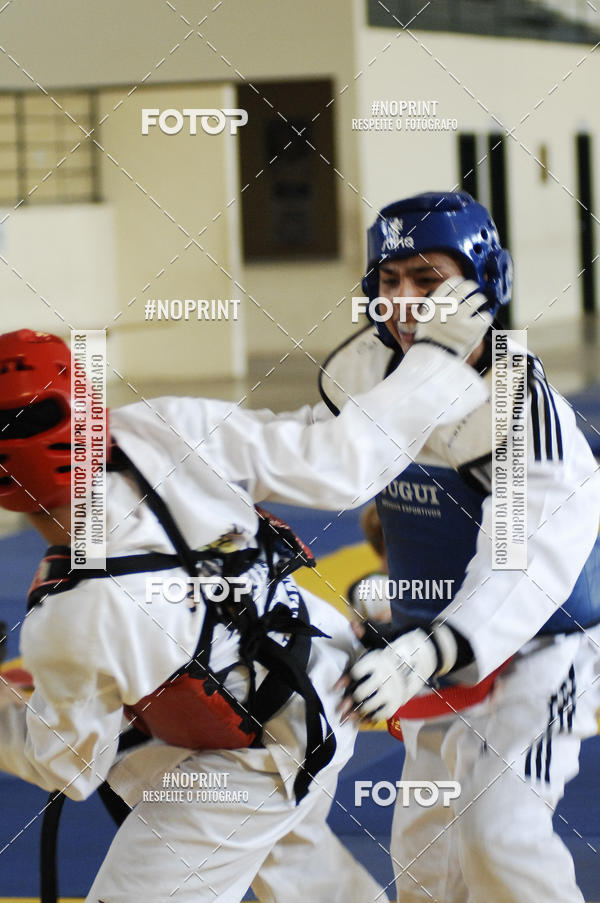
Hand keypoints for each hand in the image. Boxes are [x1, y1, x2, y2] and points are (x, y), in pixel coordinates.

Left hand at [342, 624, 457, 720]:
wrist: (425, 652)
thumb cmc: (397, 644)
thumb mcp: (381, 636)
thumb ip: (364, 634)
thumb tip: (352, 624)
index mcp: (378, 658)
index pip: (357, 672)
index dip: (345, 680)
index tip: (335, 688)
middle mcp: (386, 675)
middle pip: (361, 693)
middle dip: (350, 701)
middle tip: (342, 707)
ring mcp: (394, 689)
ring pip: (371, 705)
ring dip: (358, 712)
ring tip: (349, 716)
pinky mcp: (401, 699)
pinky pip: (384, 713)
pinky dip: (372, 717)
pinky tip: (365, 719)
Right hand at [414, 276, 492, 358]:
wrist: (433, 357)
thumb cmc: (430, 338)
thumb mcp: (426, 317)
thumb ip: (437, 304)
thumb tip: (453, 290)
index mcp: (434, 304)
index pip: (450, 283)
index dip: (459, 281)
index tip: (462, 283)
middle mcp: (447, 308)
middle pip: (466, 287)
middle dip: (472, 287)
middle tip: (475, 291)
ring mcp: (459, 319)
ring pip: (478, 299)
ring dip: (480, 300)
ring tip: (480, 303)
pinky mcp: (470, 330)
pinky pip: (485, 316)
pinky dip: (485, 317)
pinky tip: (482, 320)